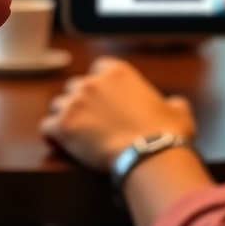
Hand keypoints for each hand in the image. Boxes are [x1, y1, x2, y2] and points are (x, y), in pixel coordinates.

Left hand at [41, 57, 195, 171]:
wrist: (151, 156)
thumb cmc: (166, 134)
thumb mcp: (178, 110)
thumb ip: (171, 102)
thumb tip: (174, 106)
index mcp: (117, 72)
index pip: (97, 70)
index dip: (100, 87)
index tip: (104, 102)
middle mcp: (92, 82)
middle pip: (75, 87)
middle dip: (81, 103)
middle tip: (92, 122)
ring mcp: (75, 102)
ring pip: (58, 106)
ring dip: (65, 118)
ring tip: (77, 136)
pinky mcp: (63, 126)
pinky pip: (47, 127)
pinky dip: (51, 136)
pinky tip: (58, 144)